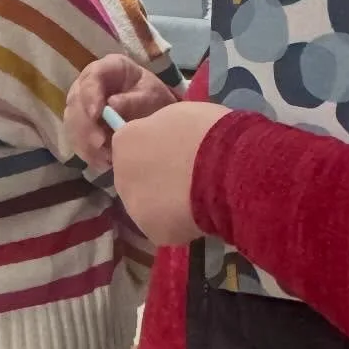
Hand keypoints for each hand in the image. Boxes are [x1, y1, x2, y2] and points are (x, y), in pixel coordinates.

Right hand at [65, 55, 178, 171]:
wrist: (153, 110)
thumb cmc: (152, 97)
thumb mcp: (151, 96)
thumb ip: (134, 100)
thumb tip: (112, 105)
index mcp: (107, 68)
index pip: (91, 78)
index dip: (90, 95)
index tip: (96, 114)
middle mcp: (88, 84)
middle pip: (75, 102)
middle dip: (85, 125)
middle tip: (100, 143)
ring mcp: (81, 105)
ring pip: (72, 123)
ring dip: (85, 143)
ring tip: (105, 157)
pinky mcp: (81, 125)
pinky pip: (76, 139)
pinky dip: (87, 153)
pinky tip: (102, 163)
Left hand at [110, 100, 233, 245]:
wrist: (226, 169)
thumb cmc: (206, 132)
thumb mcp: (178, 115)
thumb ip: (162, 132)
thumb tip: (164, 142)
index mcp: (125, 140)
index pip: (132, 145)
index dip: (155, 150)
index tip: (176, 153)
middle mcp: (121, 174)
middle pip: (135, 178)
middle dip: (156, 178)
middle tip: (187, 178)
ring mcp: (134, 206)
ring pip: (148, 206)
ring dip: (166, 204)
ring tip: (197, 201)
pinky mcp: (152, 232)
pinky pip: (166, 227)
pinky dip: (180, 225)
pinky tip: (200, 216)